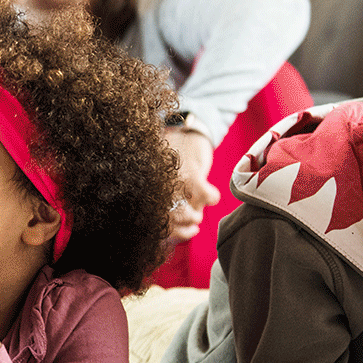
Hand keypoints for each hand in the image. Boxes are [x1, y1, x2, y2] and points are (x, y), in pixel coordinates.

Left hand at [164, 128, 220, 244]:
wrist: (185, 130)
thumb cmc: (175, 160)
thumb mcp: (164, 179)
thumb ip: (167, 201)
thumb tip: (178, 228)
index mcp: (151, 189)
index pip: (159, 220)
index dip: (177, 232)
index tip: (189, 232)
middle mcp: (160, 186)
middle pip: (173, 220)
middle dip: (186, 226)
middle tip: (194, 223)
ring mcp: (176, 179)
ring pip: (189, 212)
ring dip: (197, 215)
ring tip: (199, 211)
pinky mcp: (193, 171)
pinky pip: (207, 196)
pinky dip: (212, 198)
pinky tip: (211, 195)